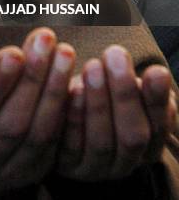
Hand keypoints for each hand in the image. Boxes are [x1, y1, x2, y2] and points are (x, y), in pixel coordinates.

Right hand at [0, 28, 74, 196]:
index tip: (13, 51)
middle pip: (12, 124)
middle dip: (32, 78)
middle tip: (45, 38)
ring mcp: (10, 173)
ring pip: (39, 134)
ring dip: (55, 90)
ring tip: (64, 51)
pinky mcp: (35, 172)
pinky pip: (56, 142)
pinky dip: (68, 110)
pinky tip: (76, 78)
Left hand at [56, 45, 176, 180]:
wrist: (66, 115)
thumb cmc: (104, 95)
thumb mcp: (126, 90)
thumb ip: (142, 87)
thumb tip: (158, 74)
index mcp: (149, 147)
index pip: (159, 126)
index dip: (156, 99)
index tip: (155, 70)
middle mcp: (125, 163)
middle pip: (132, 136)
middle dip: (125, 94)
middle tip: (116, 56)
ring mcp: (96, 168)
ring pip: (102, 141)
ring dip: (98, 102)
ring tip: (93, 66)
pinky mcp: (67, 165)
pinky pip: (71, 144)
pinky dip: (74, 117)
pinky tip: (73, 89)